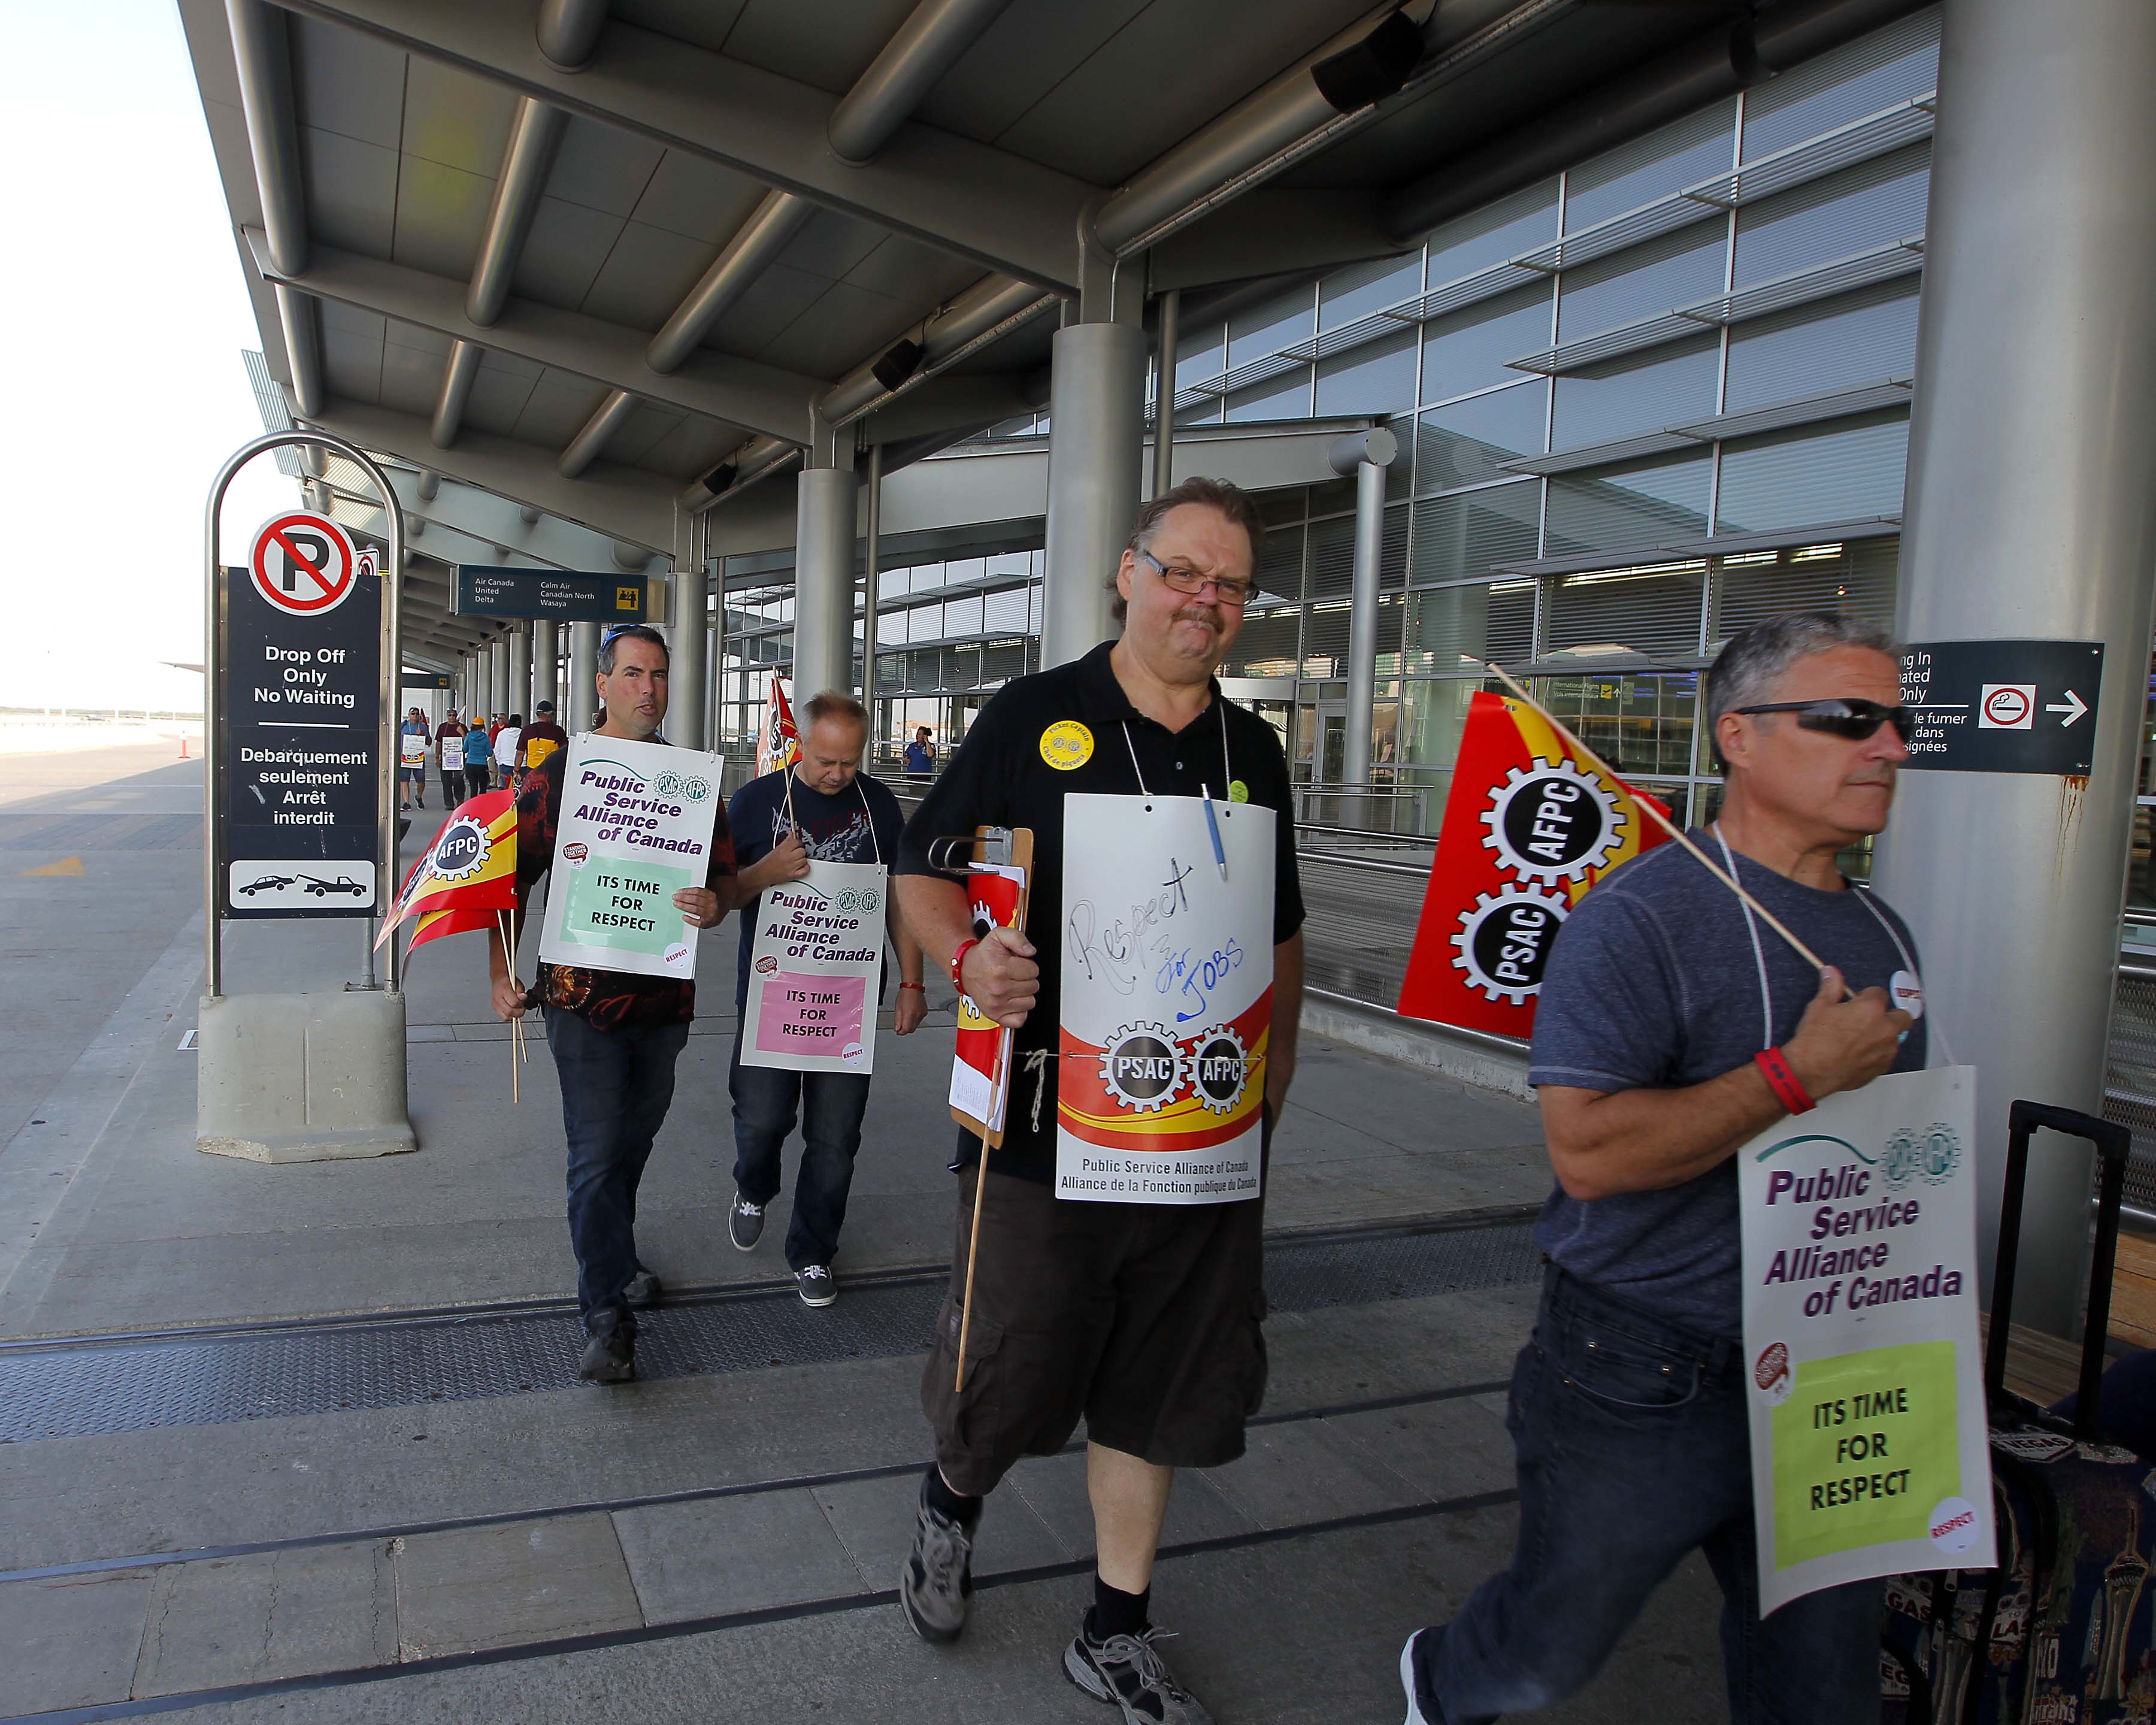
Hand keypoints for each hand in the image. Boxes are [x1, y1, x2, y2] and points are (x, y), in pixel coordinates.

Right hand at [492, 971, 528, 1020]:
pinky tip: (513, 1011)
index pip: (514, 1003)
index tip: (524, 1002)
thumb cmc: (508, 982)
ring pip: (506, 1017)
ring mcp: (495, 1004)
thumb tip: (523, 997)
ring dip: (514, 1015)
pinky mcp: (495, 1008)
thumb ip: (521, 992)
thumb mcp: (518, 984)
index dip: (521, 1004)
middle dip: (519, 1012)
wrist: (498, 980)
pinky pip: (503, 1017)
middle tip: (522, 1008)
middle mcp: (498, 998)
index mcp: (504, 990)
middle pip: (509, 1012)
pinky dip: (510, 1016)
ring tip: (517, 1009)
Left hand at [674, 886, 720, 929]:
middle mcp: (711, 905)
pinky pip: (696, 922)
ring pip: (694, 909)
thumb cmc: (708, 906)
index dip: (686, 891)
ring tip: (676, 904)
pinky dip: (689, 919)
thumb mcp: (706, 896)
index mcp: (711, 896)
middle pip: (695, 899)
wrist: (716, 916)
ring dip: (683, 906)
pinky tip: (683, 916)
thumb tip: (681, 893)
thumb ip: (696, 894)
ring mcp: (709, 914)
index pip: (697, 891)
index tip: (678, 892)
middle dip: (683, 898)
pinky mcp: (706, 923)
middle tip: (675, 897)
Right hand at [754, 830, 810, 888]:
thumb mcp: (776, 849)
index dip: (797, 843)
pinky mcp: (792, 875)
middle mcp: (787, 858)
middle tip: (795, 853)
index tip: (796, 844)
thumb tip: (791, 834)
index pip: (796, 842)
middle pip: (802, 851)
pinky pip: (805, 870)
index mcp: (782, 850)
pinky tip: (800, 866)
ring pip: (804, 860)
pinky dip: (805, 868)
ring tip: (796, 860)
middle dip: (800, 851)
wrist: (762, 874)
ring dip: (801, 860)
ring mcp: (791, 867)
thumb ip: (786, 841)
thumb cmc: (767, 863)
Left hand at [894, 985, 926, 1035]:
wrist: (913, 987)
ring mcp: (922, 1014)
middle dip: (906, 1028)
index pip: (906, 1030)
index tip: (898, 1030)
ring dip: (910, 1023)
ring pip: (916, 1025)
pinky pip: (919, 1020)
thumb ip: (897, 1020)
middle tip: (901, 1024)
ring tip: (906, 1014)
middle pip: (912, 1029)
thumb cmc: (905, 994)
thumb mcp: (897, 1008)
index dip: (901, 1032)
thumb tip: (897, 1029)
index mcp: (909, 1014)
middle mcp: (917, 1015)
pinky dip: (915, 1019)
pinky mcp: (925, 1012)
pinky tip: (912, 1012)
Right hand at [959, 927, 1037, 1028]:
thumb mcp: (999, 935)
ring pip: (1030, 1002)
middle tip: (1013, 974)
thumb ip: (1018, 938)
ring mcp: (997, 1004)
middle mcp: (998, 989)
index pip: (1033, 970)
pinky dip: (1019, 1011)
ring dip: (1024, 994)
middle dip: (1026, 978)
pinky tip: (1011, 1000)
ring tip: (1011, 985)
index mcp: (1000, 969)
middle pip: (1034, 986)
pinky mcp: (995, 1015)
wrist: (965, 968)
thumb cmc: (984, 955)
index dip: (1027, 965)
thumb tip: (1030, 951)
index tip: (1017, 964)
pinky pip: (1020, 1019)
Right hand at [1783, 967, 1911, 1101]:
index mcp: (1872, 1009)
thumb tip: (1832, 972)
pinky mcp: (1882, 1067)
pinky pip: (1887, 1055)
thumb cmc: (1815, 1040)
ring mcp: (1887, 1050)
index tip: (1858, 1001)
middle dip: (1890, 1015)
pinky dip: (1878, 1052)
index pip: (1880, 993)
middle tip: (1869, 1019)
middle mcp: (1886, 1028)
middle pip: (1902, 1016)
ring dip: (1885, 1034)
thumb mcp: (1820, 1007)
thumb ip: (1832, 987)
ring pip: (1896, 1037)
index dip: (1867, 996)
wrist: (1810, 1071)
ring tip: (1861, 1038)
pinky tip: (1859, 1053)